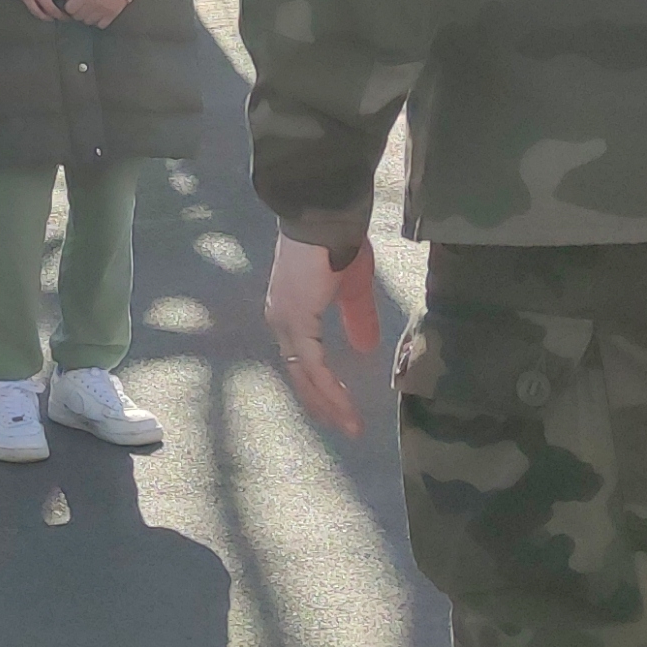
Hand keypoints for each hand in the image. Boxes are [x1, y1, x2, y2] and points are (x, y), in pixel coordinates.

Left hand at [64, 0, 133, 27]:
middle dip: (77, 12)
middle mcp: (93, 4)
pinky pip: (100, 24)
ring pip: (88, 21)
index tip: (72, 4)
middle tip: (81, 7)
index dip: (70, 6)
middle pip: (77, 16)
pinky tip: (99, 14)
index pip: (70, 8)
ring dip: (87, 17)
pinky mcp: (112, 14)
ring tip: (91, 10)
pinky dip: (98, 21)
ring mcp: (103, 10)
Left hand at [265, 236, 384, 436]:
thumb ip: (357, 319)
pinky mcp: (297, 322)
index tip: (340, 408)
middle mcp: (281, 321)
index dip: (320, 385)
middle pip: (299, 374)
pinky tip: (346, 407)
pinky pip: (314, 366)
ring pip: (305, 375)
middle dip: (322, 403)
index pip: (302, 359)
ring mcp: (286, 322)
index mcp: (291, 312)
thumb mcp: (352, 289)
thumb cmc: (340, 245)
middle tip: (344, 428)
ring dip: (329, 403)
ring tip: (350, 426)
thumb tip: (366, 348)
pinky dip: (331, 389)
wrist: (327, 218)